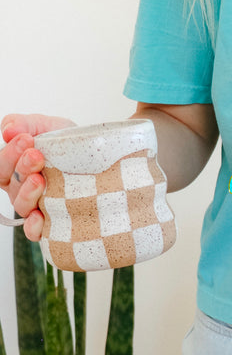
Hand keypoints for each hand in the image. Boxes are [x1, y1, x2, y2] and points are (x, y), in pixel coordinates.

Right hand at [1, 114, 75, 240]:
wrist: (99, 156)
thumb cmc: (66, 143)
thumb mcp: (46, 127)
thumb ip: (23, 124)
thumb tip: (7, 130)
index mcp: (14, 168)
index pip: (2, 165)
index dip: (10, 153)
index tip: (26, 138)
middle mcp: (21, 189)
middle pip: (11, 183)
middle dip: (21, 167)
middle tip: (36, 154)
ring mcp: (36, 205)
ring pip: (22, 205)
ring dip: (28, 192)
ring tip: (40, 179)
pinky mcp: (52, 220)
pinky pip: (36, 230)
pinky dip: (34, 226)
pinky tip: (40, 216)